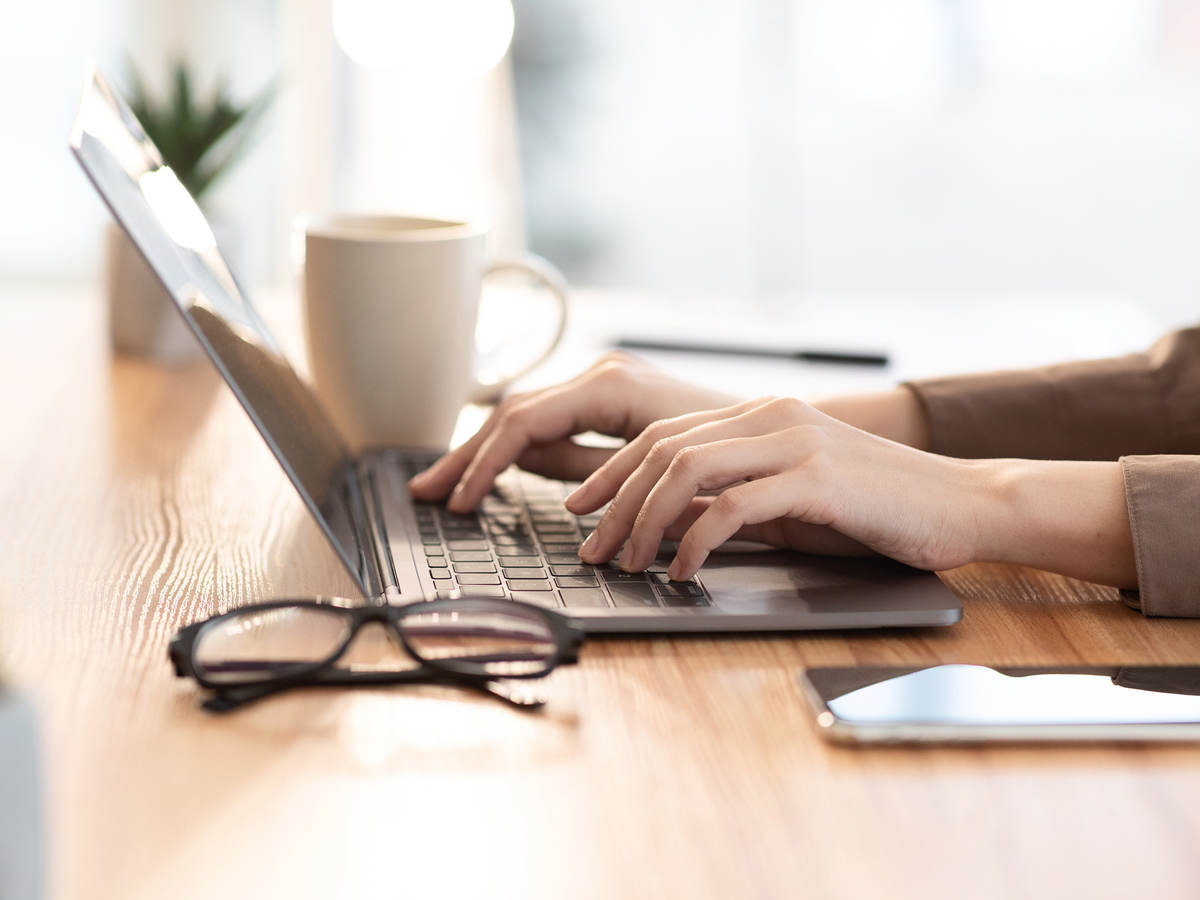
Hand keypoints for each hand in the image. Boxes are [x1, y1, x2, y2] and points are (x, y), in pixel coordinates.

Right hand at [408, 354, 740, 510]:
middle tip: (427, 492)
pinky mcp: (611, 401)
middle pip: (514, 414)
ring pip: (527, 416)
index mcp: (610, 386)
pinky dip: (518, 449)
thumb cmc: (731, 454)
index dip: (483, 463)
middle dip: (468, 455)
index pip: (522, 422)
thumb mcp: (654, 469)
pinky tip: (494, 472)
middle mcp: (603, 375)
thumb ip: (586, 467)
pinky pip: (551, 422)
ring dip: (485, 452)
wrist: (780, 436)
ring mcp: (605, 384)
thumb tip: (525, 465)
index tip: (460, 501)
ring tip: (448, 486)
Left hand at [566, 396, 988, 579]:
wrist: (962, 503)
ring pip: (687, 472)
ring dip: (644, 522)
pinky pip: (733, 507)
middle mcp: (770, 417)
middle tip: (590, 548)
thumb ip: (732, 500)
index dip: (611, 472)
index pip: (663, 435)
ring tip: (627, 564)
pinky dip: (695, 541)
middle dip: (614, 502)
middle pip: (662, 450)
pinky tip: (683, 570)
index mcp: (760, 414)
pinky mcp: (817, 478)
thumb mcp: (791, 500)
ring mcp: (793, 442)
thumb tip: (666, 523)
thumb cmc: (877, 508)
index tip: (579, 508)